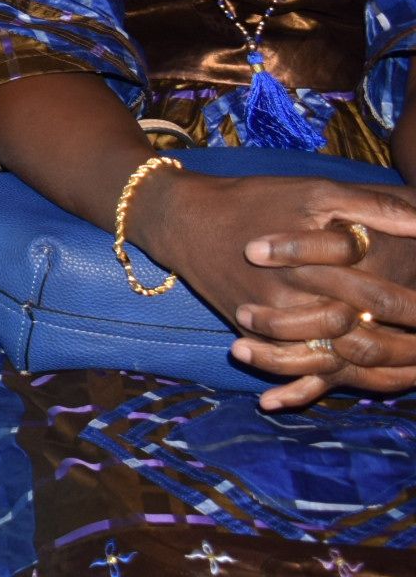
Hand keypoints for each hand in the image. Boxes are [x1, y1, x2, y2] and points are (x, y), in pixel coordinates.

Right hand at [129, 168, 415, 407]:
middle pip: (356, 333)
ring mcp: (270, 322)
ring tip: (399, 367)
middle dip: (397, 343)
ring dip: (364, 365)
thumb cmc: (255, 200)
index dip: (412, 305)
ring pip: (325, 360)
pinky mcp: (251, 335)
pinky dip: (316, 385)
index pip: (379, 296)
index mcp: (315, 264)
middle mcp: (292, 299)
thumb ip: (372, 207)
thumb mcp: (316, 191)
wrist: (184, 220)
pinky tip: (347, 379)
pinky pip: (288, 370)